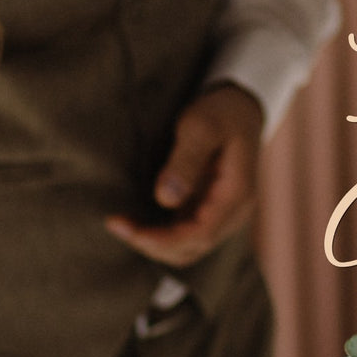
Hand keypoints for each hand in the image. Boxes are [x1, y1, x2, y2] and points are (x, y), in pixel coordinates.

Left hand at [105, 83, 263, 266]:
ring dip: (154, 243)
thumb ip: (185, 161)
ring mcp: (221, 215)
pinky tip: (136, 221)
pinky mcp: (207, 211)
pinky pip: (184, 235)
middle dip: (153, 244)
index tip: (131, 231)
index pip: (202, 234)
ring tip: (121, 224)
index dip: (165, 240)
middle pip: (193, 248)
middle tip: (115, 224)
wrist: (240, 108)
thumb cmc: (220, 112)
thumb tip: (165, 200)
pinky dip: (159, 235)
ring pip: (188, 248)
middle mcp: (233, 213)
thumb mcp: (201, 127)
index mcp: (237, 195)